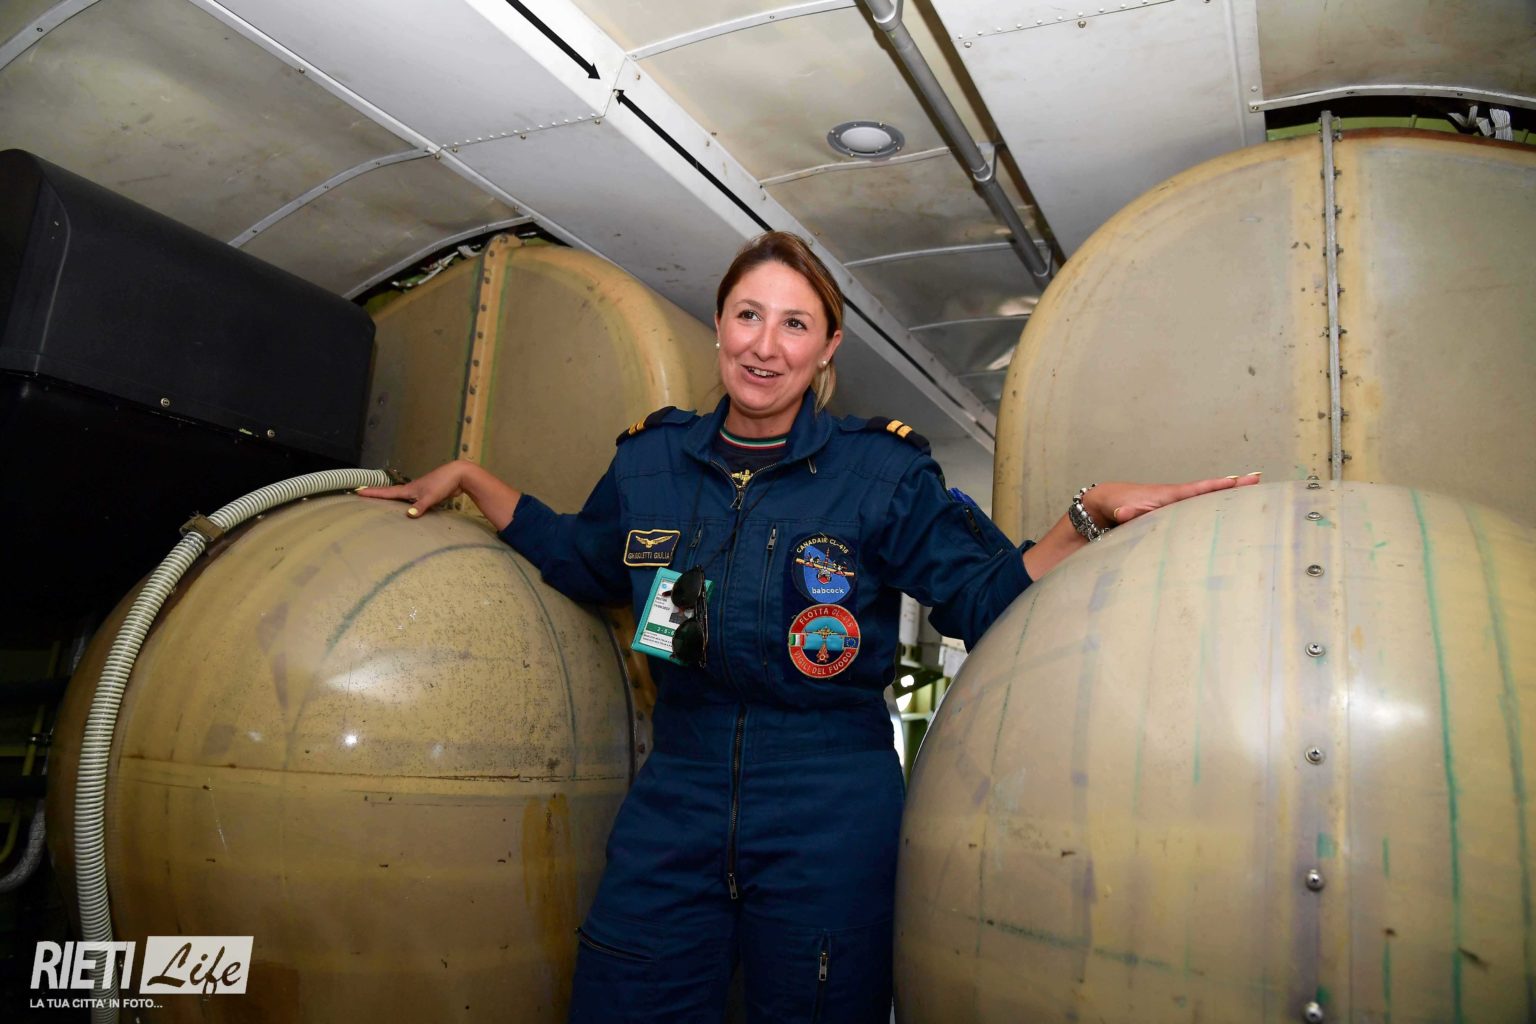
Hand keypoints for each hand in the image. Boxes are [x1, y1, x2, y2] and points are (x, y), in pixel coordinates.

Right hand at [355, 461, 470, 517]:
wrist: (459, 475)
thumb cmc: (443, 483)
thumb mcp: (431, 496)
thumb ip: (421, 506)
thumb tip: (409, 515)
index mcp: (409, 489)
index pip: (387, 492)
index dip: (373, 492)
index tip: (358, 491)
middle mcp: (412, 489)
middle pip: (391, 493)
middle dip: (378, 494)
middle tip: (364, 494)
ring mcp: (420, 491)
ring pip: (402, 496)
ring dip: (392, 499)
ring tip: (381, 501)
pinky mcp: (429, 494)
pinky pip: (414, 500)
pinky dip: (407, 504)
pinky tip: (408, 508)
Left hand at [1085, 472, 1262, 528]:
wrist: (1107, 502)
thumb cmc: (1117, 505)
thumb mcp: (1123, 510)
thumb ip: (1128, 514)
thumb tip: (1124, 515)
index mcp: (1170, 496)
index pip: (1200, 490)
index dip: (1219, 486)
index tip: (1240, 480)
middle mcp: (1177, 497)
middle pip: (1210, 491)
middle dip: (1233, 485)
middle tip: (1258, 477)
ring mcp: (1177, 504)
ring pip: (1207, 498)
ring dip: (1228, 494)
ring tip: (1253, 488)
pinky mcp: (1173, 512)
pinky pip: (1198, 507)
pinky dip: (1215, 503)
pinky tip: (1228, 508)